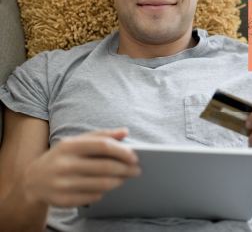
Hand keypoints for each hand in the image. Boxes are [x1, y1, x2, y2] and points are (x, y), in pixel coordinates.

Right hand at [21, 128, 140, 207]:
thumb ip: (101, 135)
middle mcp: (65, 164)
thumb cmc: (62, 156)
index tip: (134, 156)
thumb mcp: (77, 141)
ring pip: (102, 184)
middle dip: (126, 169)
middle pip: (105, 167)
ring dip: (119, 181)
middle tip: (136, 169)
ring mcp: (63, 184)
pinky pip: (93, 197)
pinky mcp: (63, 200)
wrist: (33, 179)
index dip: (122, 151)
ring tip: (126, 177)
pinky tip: (107, 186)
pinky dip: (104, 192)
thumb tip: (125, 131)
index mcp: (70, 146)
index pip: (103, 146)